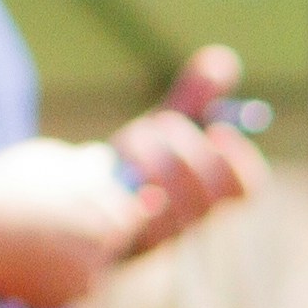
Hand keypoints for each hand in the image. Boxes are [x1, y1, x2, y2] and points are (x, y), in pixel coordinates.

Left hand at [103, 48, 267, 254]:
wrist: (64, 208)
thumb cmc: (123, 170)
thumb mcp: (159, 134)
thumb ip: (192, 102)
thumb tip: (224, 59)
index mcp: (202, 201)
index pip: (243, 189)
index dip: (238, 159)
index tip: (219, 129)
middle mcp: (180, 227)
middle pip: (205, 198)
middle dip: (184, 151)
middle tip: (158, 125)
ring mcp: (146, 241)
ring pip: (164, 206)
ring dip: (146, 159)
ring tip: (125, 146)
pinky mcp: (106, 247)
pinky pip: (120, 220)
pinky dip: (114, 187)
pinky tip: (105, 172)